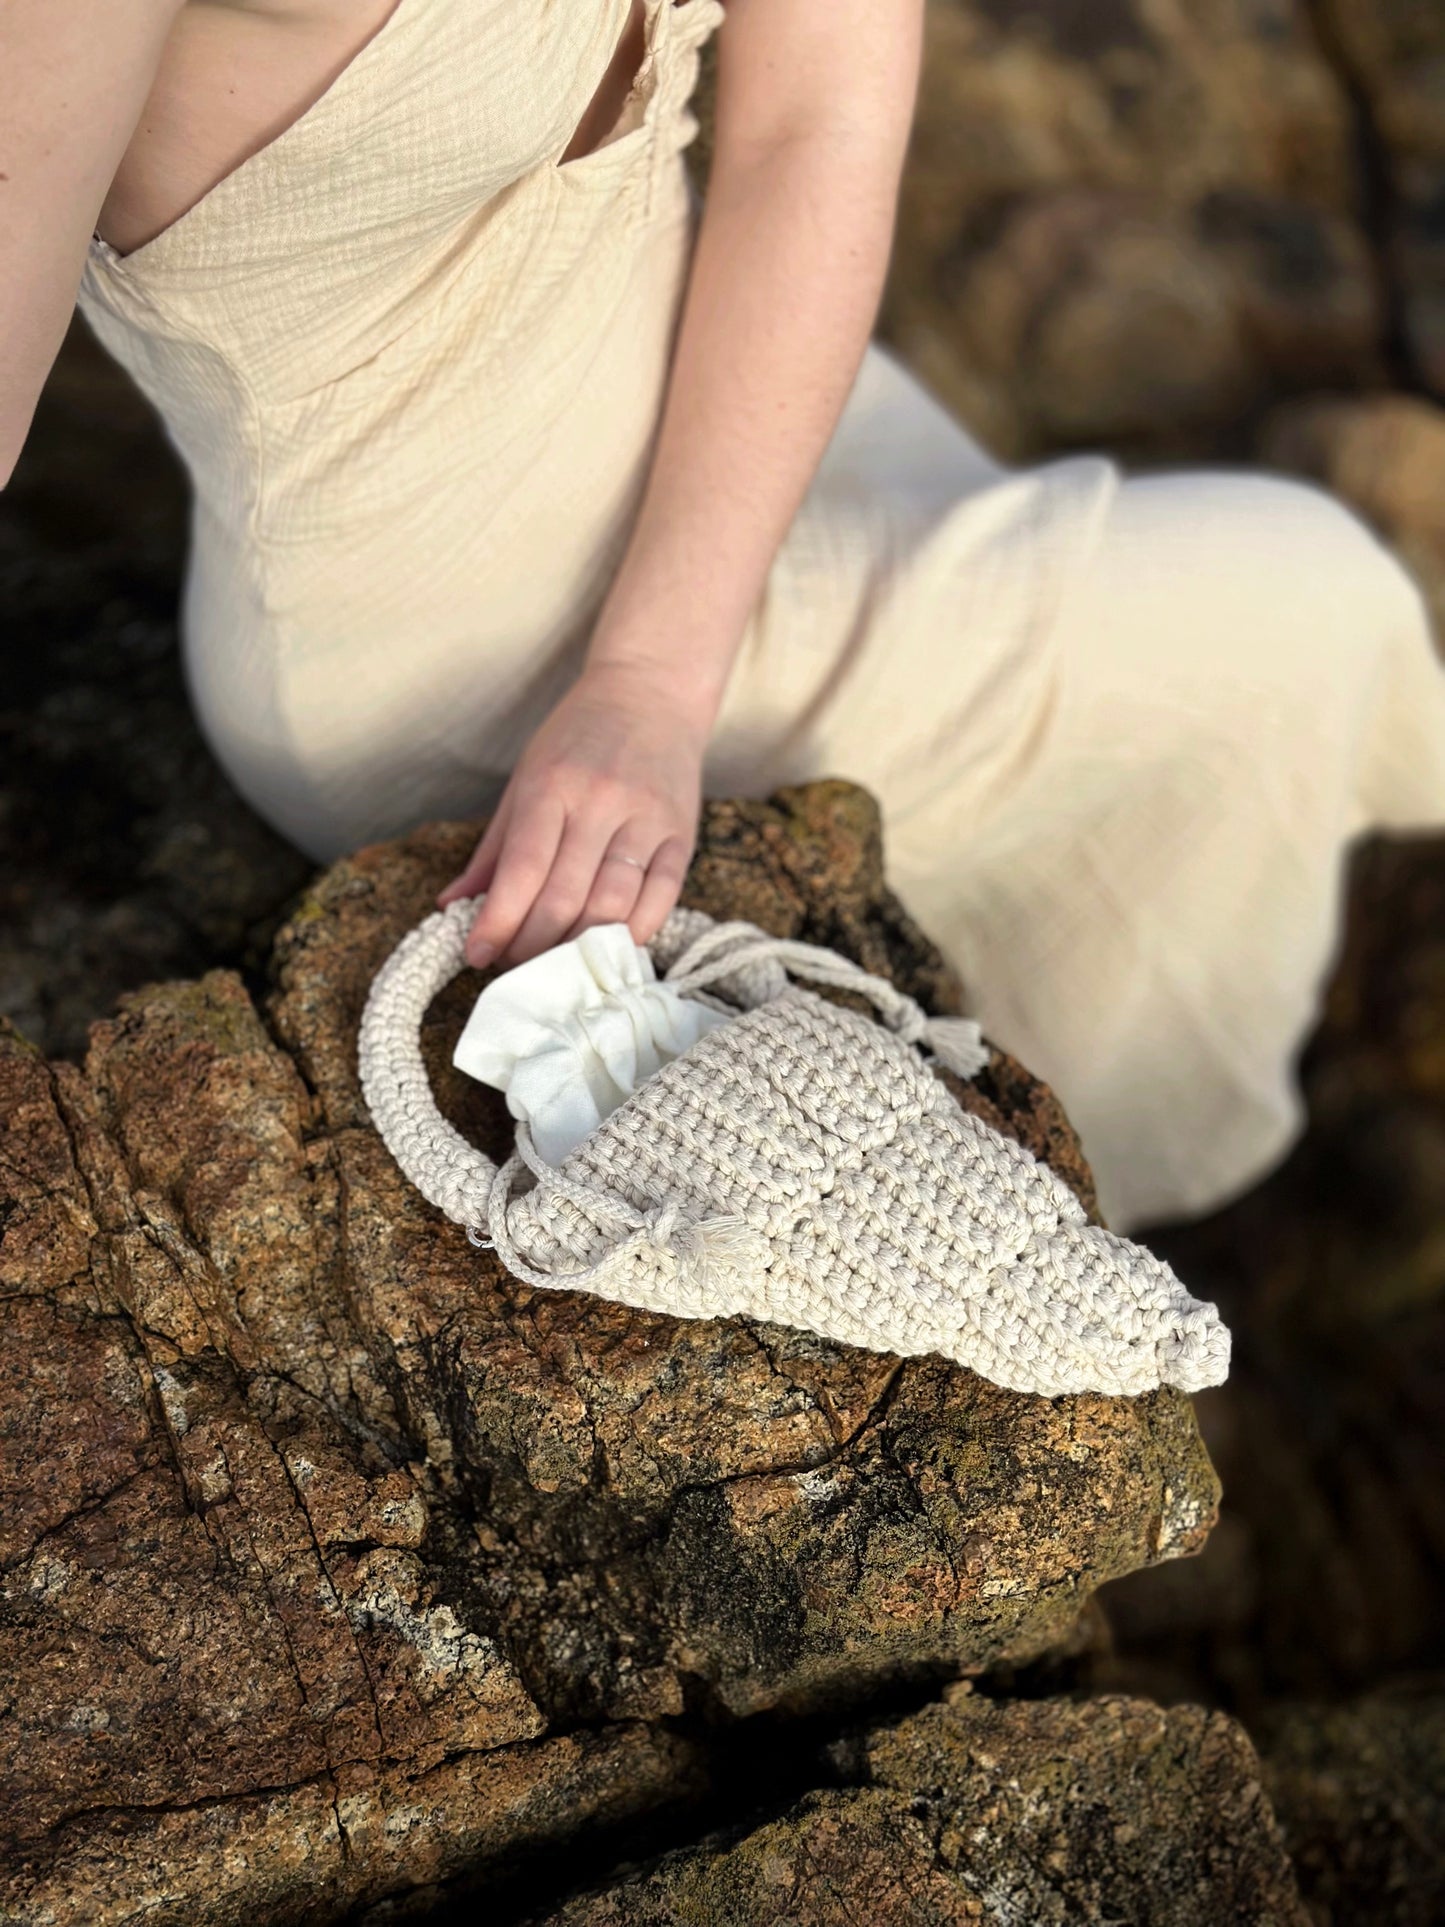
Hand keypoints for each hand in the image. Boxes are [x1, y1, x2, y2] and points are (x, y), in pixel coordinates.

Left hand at [436, 661, 708, 968]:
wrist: (652, 693)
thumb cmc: (578, 739)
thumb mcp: (526, 778)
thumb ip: (494, 848)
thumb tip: (452, 904)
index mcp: (553, 785)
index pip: (523, 869)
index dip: (497, 921)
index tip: (476, 954)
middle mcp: (602, 802)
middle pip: (564, 897)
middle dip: (531, 945)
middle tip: (511, 965)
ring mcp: (647, 820)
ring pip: (611, 906)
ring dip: (576, 948)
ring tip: (552, 964)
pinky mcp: (682, 836)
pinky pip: (660, 900)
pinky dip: (631, 935)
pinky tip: (606, 948)